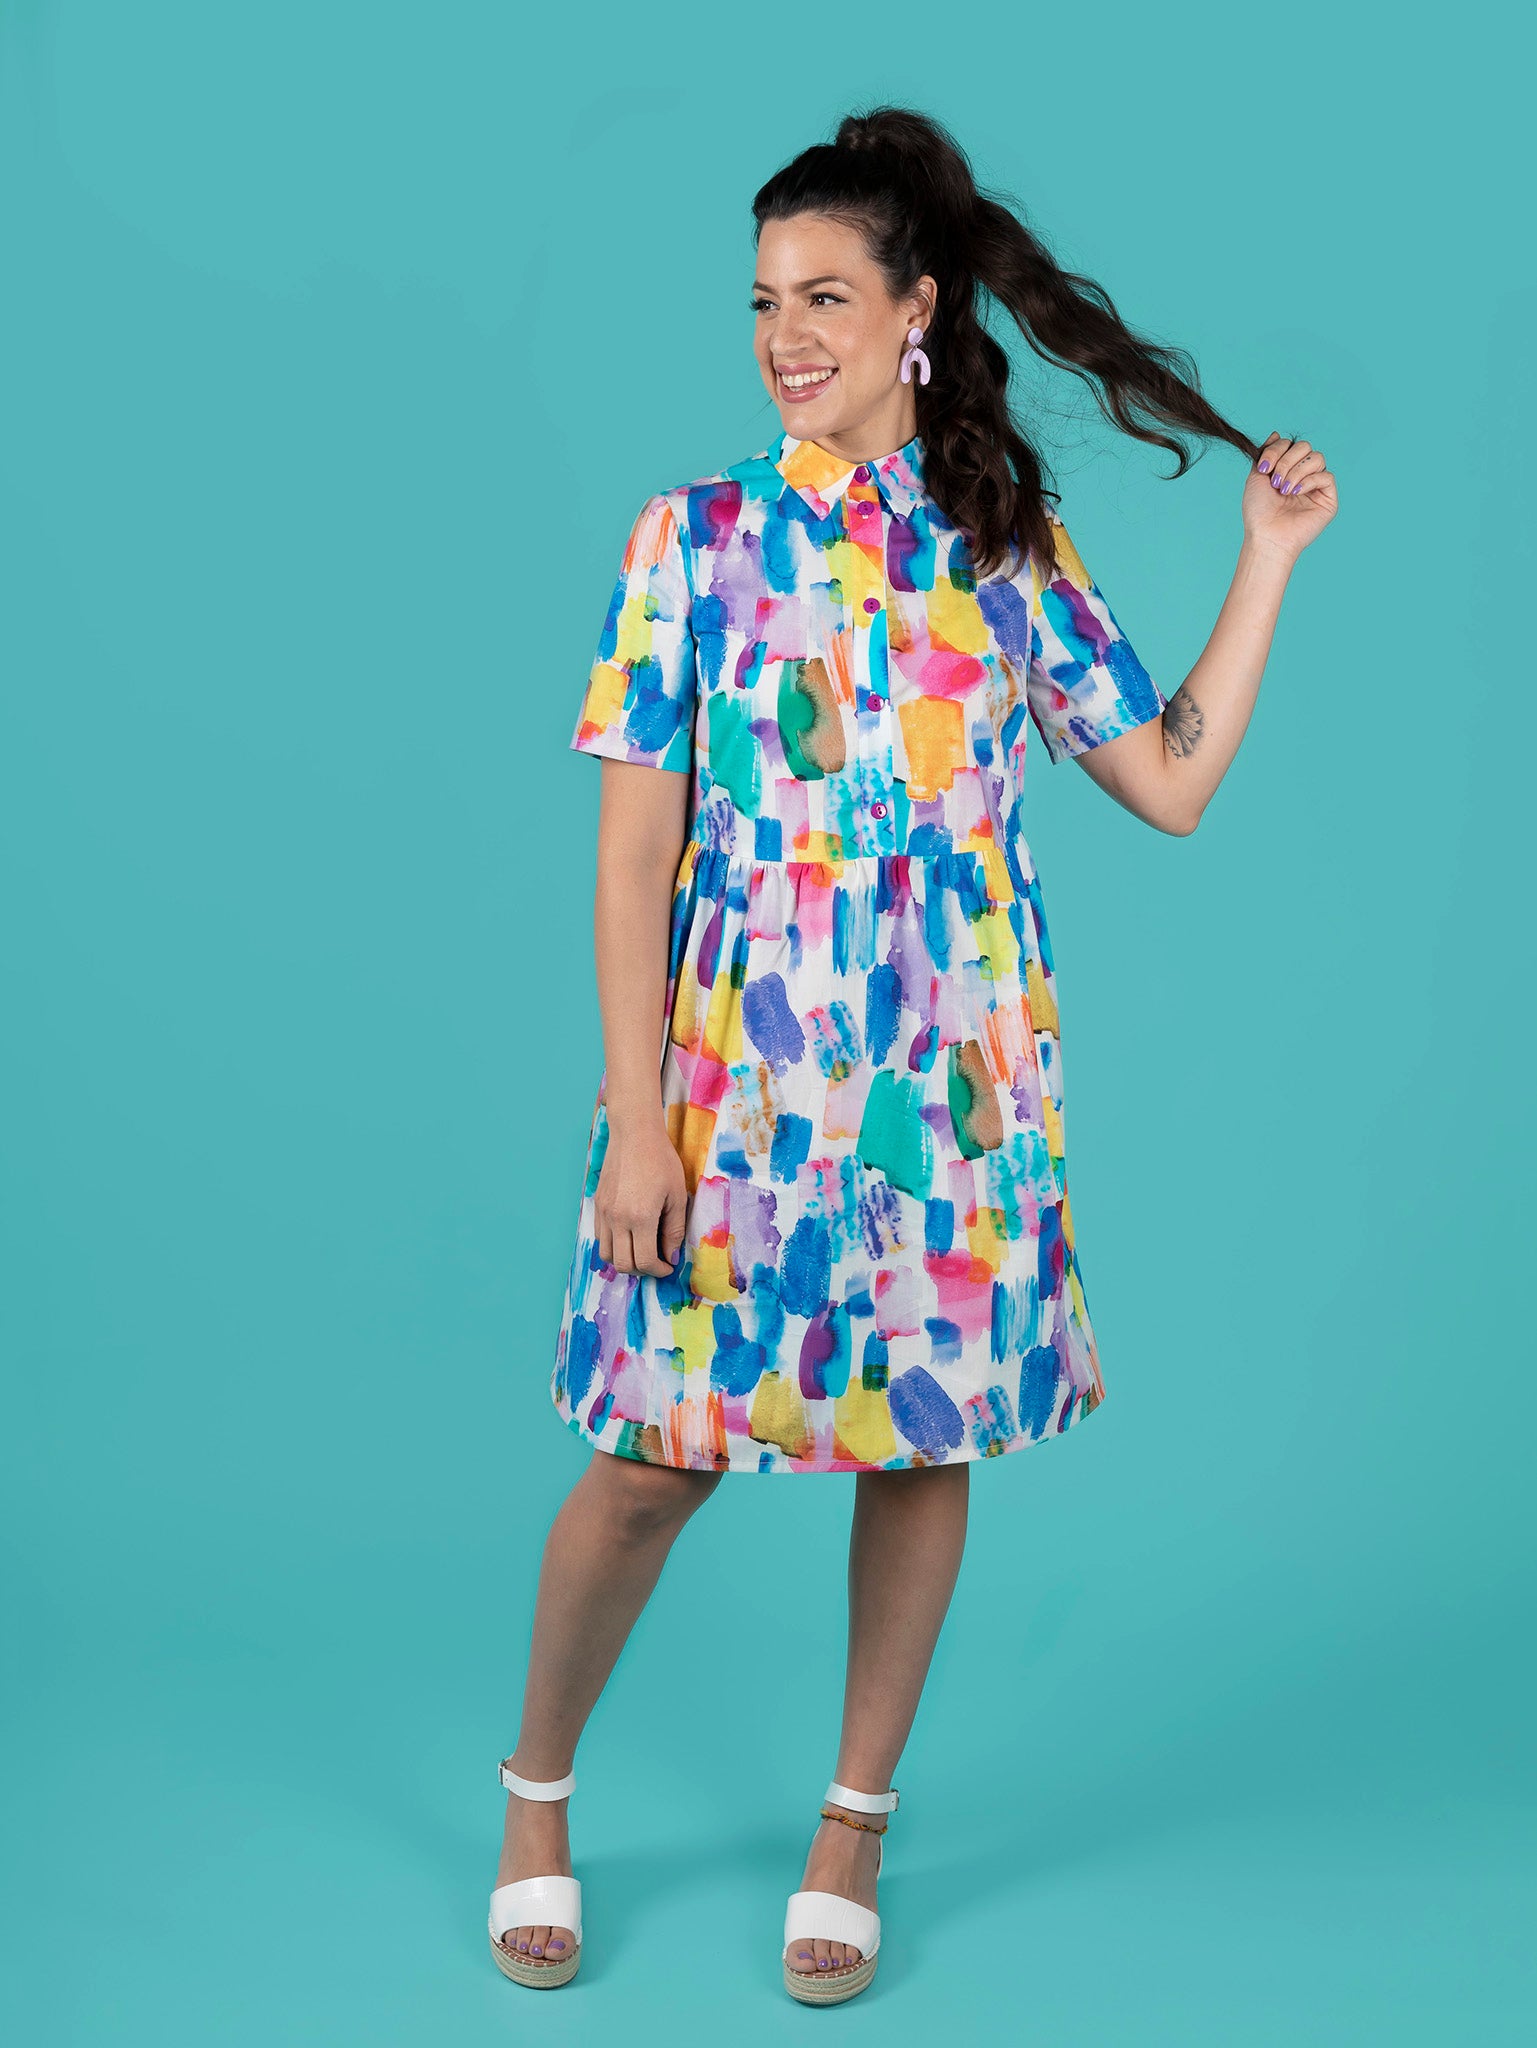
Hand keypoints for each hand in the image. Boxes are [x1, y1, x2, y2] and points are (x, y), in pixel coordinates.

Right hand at [594, 1115, 688, 1277]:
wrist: (635, 1134)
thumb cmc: (661, 1161)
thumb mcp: (677, 1196)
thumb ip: (674, 1229)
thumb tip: (670, 1255)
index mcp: (641, 1218)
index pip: (644, 1261)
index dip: (658, 1270)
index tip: (668, 1267)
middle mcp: (617, 1219)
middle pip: (622, 1264)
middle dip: (641, 1270)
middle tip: (656, 1261)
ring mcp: (604, 1212)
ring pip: (606, 1254)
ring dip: (624, 1259)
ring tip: (641, 1250)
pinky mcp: (597, 1204)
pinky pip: (599, 1236)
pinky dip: (613, 1244)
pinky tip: (628, 1234)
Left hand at [1243, 431, 1338, 558]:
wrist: (1266, 535)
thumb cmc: (1259, 512)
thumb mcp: (1256, 477)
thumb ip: (1266, 454)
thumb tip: (1275, 433)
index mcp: (1287, 469)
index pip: (1290, 444)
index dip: (1277, 450)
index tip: (1264, 468)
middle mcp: (1303, 475)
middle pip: (1305, 447)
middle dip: (1287, 461)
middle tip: (1275, 481)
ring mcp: (1316, 486)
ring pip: (1317, 458)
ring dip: (1297, 471)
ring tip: (1284, 490)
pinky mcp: (1328, 498)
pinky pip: (1326, 476)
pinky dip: (1308, 481)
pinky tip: (1295, 493)